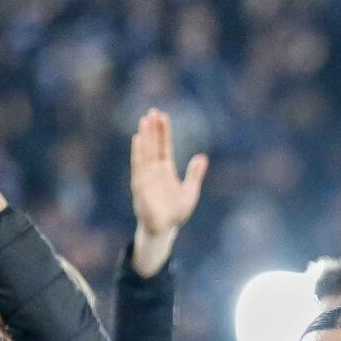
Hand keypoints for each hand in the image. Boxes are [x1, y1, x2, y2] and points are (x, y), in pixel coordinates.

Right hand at [127, 107, 209, 277]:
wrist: (164, 229)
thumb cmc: (175, 212)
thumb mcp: (190, 191)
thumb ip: (195, 174)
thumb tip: (202, 157)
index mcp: (165, 170)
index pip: (164, 146)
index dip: (164, 132)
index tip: (162, 116)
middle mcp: (154, 170)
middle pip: (153, 145)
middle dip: (153, 129)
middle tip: (153, 111)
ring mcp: (146, 176)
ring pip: (145, 152)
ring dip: (145, 136)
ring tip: (145, 120)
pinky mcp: (140, 185)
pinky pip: (139, 166)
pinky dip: (138, 153)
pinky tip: (138, 139)